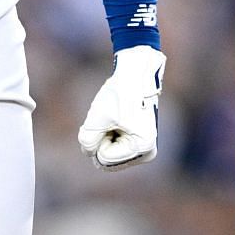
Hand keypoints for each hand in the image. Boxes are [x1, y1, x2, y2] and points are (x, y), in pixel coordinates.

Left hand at [77, 45, 163, 170]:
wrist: (137, 75)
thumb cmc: (120, 94)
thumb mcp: (96, 119)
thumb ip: (87, 143)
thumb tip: (91, 152)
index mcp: (142, 148)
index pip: (103, 158)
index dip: (100, 138)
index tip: (112, 119)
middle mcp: (147, 153)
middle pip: (106, 159)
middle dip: (102, 139)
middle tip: (113, 118)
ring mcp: (144, 150)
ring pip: (108, 154)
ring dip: (105, 136)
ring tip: (117, 117)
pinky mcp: (139, 145)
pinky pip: (114, 149)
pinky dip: (110, 135)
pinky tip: (119, 119)